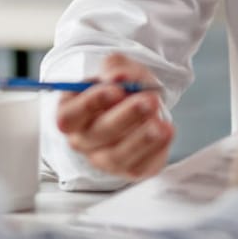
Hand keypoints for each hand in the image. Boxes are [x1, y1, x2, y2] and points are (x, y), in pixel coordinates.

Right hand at [55, 53, 173, 179]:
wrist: (138, 105)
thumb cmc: (120, 89)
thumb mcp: (117, 69)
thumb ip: (115, 69)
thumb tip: (119, 77)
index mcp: (71, 114)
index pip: (70, 116)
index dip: (91, 104)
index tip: (116, 91)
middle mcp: (83, 140)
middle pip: (97, 135)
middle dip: (126, 116)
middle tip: (149, 101)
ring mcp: (104, 159)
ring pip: (117, 156)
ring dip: (141, 139)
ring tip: (161, 124)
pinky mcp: (129, 169)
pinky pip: (140, 166)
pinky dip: (156, 149)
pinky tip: (167, 131)